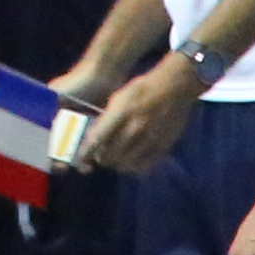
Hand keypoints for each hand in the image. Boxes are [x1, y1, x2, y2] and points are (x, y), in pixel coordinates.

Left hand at [74, 51, 204, 176]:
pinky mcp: (163, 146)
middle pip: (111, 155)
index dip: (86, 152)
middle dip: (101, 159)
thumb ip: (107, 118)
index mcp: (121, 113)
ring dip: (117, 164)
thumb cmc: (142, 88)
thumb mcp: (118, 98)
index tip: (81, 159)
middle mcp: (135, 129)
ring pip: (127, 163)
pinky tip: (131, 162)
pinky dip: (135, 167)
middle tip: (99, 157)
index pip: (97, 139)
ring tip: (114, 160)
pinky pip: (145, 165)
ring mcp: (150, 139)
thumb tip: (95, 137)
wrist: (174, 87)